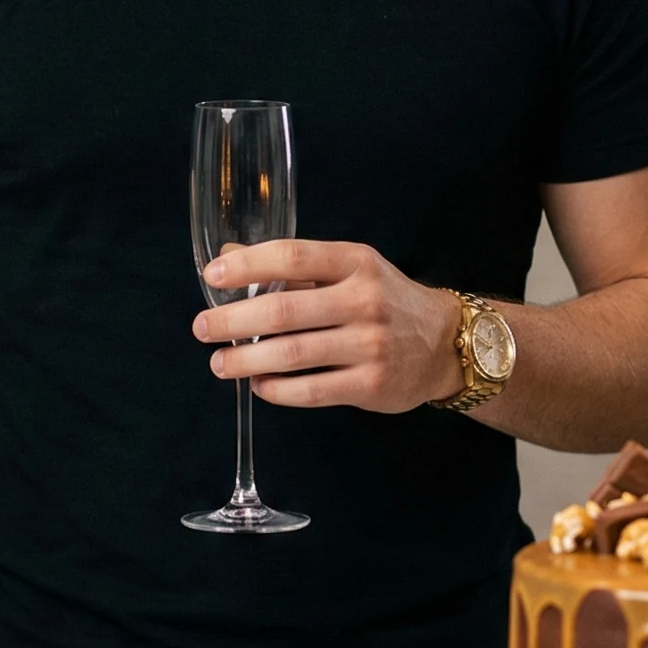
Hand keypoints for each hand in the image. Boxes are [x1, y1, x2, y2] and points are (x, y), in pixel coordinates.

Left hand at [193, 239, 463, 413]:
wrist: (445, 343)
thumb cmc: (385, 299)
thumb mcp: (349, 268)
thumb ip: (293, 265)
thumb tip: (229, 256)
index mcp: (355, 262)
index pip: (293, 256)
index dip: (247, 266)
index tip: (212, 276)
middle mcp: (364, 300)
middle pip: (283, 310)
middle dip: (233, 320)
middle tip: (202, 328)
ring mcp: (369, 345)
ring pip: (292, 355)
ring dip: (245, 359)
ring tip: (220, 362)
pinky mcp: (370, 385)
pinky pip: (310, 390)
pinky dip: (276, 389)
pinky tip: (258, 384)